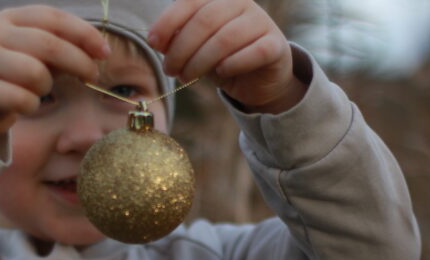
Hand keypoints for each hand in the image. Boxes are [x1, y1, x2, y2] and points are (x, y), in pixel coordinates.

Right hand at [0, 5, 109, 159]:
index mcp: (11, 18)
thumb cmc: (15, 77)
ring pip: (35, 73)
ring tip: (39, 90)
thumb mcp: (38, 57)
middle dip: (78, 62)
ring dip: (46, 87)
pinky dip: (30, 105)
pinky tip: (24, 105)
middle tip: (91, 77)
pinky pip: (21, 99)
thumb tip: (99, 50)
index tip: (105, 52)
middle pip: (48, 45)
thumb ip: (64, 49)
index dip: (83, 34)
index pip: (53, 18)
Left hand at [148, 0, 306, 113]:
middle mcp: (241, 4)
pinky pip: (254, 52)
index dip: (168, 22)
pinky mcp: (275, 46)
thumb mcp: (196, 50)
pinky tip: (221, 72)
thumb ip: (178, 41)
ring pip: (226, 38)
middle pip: (205, 21)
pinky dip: (234, 63)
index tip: (153, 43)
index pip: (191, 2)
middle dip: (182, 49)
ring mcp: (260, 22)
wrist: (258, 81)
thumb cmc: (223, 60)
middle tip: (171, 71)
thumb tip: (157, 40)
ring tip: (187, 78)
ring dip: (200, 61)